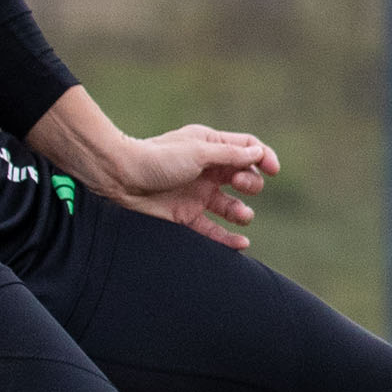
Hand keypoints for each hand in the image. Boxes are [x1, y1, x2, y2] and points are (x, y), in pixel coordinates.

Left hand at [89, 124, 280, 247]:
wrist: (119, 178)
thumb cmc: (157, 158)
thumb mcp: (198, 151)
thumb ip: (230, 155)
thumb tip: (258, 155)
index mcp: (211, 147)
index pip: (248, 149)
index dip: (264, 158)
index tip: (272, 170)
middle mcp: (207, 170)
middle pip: (244, 177)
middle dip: (251, 183)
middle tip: (242, 186)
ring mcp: (197, 194)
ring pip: (231, 205)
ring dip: (242, 212)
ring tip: (242, 215)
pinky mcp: (185, 215)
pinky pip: (212, 230)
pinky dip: (227, 238)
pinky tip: (241, 243)